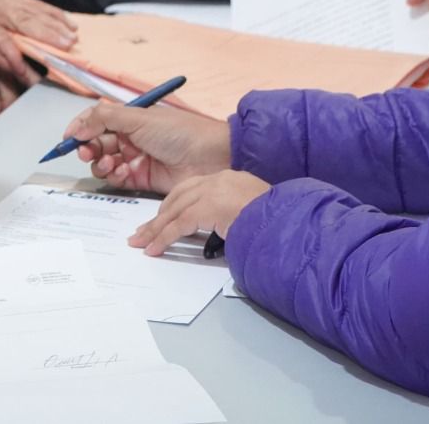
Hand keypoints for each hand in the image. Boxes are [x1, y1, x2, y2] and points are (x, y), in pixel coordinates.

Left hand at [0, 0, 74, 86]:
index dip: (15, 56)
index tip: (31, 75)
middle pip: (21, 18)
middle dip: (47, 33)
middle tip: (68, 45)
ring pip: (30, 8)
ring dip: (54, 22)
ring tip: (73, 35)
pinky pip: (30, 1)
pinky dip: (50, 12)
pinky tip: (67, 20)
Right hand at [63, 101, 230, 194]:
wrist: (210, 157)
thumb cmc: (180, 132)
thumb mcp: (139, 118)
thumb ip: (104, 118)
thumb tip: (77, 126)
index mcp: (130, 118)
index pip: (97, 121)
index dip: (80, 128)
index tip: (68, 138)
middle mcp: (131, 137)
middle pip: (96, 143)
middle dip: (88, 148)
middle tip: (87, 152)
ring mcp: (136, 158)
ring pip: (104, 163)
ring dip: (102, 163)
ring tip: (112, 162)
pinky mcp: (142, 179)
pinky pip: (118, 179)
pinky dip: (115, 176)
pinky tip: (124, 172)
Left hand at [129, 170, 269, 255]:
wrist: (287, 222)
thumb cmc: (274, 222)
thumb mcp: (248, 214)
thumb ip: (229, 216)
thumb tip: (220, 230)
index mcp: (227, 180)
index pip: (190, 190)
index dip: (172, 207)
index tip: (159, 221)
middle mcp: (218, 180)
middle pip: (177, 197)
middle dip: (158, 218)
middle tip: (142, 233)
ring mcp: (214, 191)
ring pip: (174, 211)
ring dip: (156, 229)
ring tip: (142, 243)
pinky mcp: (209, 207)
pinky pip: (179, 225)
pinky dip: (164, 238)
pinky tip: (154, 249)